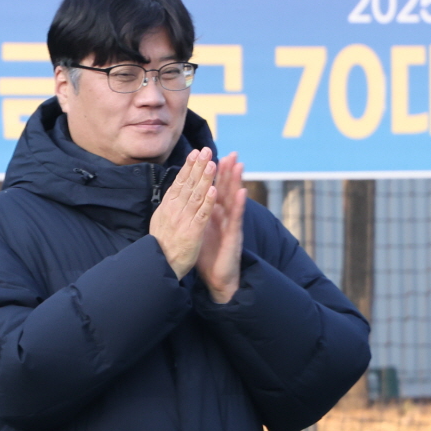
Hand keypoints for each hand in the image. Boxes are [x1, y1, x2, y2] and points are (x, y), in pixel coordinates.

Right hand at [149, 150, 215, 278]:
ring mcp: (184, 221)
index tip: (195, 153)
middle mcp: (174, 211)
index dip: (188, 167)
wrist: (160, 266)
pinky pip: (202, 214)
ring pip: (196, 196)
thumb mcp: (159, 221)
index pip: (179, 183)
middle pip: (188, 185)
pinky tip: (215, 190)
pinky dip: (208, 202)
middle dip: (197, 166)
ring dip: (205, 179)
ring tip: (212, 164)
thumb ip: (167, 207)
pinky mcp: (193, 232)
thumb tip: (171, 193)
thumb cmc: (162, 246)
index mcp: (167, 207)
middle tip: (205, 150)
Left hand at [198, 152, 246, 303]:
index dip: (212, 174)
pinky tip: (242, 192)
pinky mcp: (234, 236)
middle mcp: (223, 216)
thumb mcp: (200, 229)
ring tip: (239, 164)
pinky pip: (236, 218)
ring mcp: (230, 225)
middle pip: (224, 190)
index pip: (213, 189)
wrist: (217, 277)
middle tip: (231, 152)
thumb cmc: (208, 253)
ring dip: (236, 182)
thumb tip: (189, 199)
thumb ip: (198, 213)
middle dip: (227, 171)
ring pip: (233, 200)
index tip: (210, 155)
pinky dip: (238, 205)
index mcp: (213, 214)